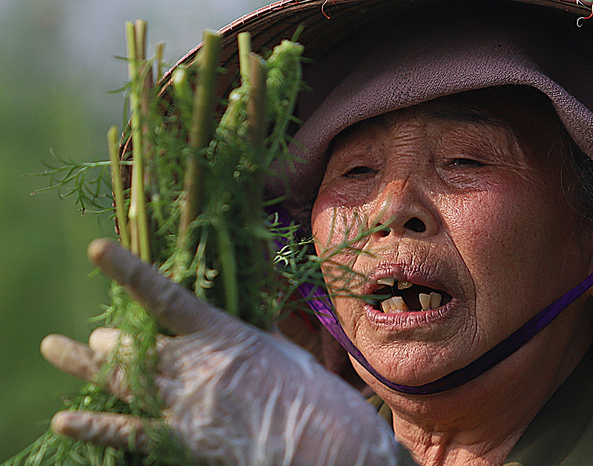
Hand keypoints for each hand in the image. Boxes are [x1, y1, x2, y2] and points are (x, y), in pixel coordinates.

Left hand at [40, 239, 399, 465]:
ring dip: (86, 364)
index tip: (97, 248)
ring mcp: (185, 405)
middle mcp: (195, 366)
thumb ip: (250, 324)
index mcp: (222, 335)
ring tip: (55, 348)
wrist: (328, 447)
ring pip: (121, 378)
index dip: (128, 269)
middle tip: (99, 338)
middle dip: (110, 339)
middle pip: (134, 343)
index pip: (165, 295)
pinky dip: (95, 426)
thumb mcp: (281, 348)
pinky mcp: (182, 443)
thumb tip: (243, 294)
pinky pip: (128, 434)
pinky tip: (64, 420)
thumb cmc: (312, 394)